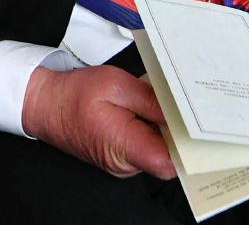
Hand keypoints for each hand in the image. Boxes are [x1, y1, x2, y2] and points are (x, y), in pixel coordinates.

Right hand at [22, 65, 175, 179]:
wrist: (47, 104)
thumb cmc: (75, 94)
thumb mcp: (116, 85)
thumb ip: (150, 100)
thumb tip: (178, 112)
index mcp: (123, 147)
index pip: (168, 163)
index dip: (188, 148)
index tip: (200, 128)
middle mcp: (125, 164)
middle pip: (167, 156)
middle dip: (179, 132)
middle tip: (186, 104)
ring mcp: (123, 163)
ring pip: (158, 151)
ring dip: (164, 129)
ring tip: (164, 102)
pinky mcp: (120, 156)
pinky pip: (145, 147)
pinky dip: (152, 129)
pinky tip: (151, 109)